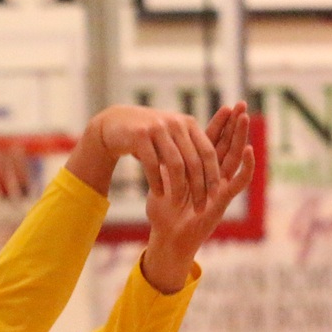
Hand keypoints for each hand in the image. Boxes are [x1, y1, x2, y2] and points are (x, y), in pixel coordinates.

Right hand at [65, 105, 221, 202]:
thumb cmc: (149, 137)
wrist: (116, 123)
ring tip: (179, 204)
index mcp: (189, 124)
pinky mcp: (140, 135)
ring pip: (176, 164)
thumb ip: (190, 150)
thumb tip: (214, 176)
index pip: (208, 152)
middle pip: (194, 161)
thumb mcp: (172, 137)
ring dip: (179, 188)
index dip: (213, 175)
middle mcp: (176, 123)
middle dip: (199, 188)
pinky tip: (160, 195)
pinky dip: (157, 183)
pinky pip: (153, 165)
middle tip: (200, 208)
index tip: (216, 196)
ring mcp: (158, 128)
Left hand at [138, 103, 253, 293]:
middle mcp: (215, 176)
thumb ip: (167, 165)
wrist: (166, 237)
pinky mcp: (223, 201)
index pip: (212, 142)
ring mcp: (221, 188)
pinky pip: (238, 182)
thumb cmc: (164, 212)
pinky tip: (249, 150)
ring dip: (241, 138)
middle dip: (235, 125)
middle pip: (228, 145)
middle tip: (242, 105)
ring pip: (236, 158)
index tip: (227, 106)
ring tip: (245, 119)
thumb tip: (158, 145)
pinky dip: (245, 167)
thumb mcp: (164, 182)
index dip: (220, 124)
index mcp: (200, 169)